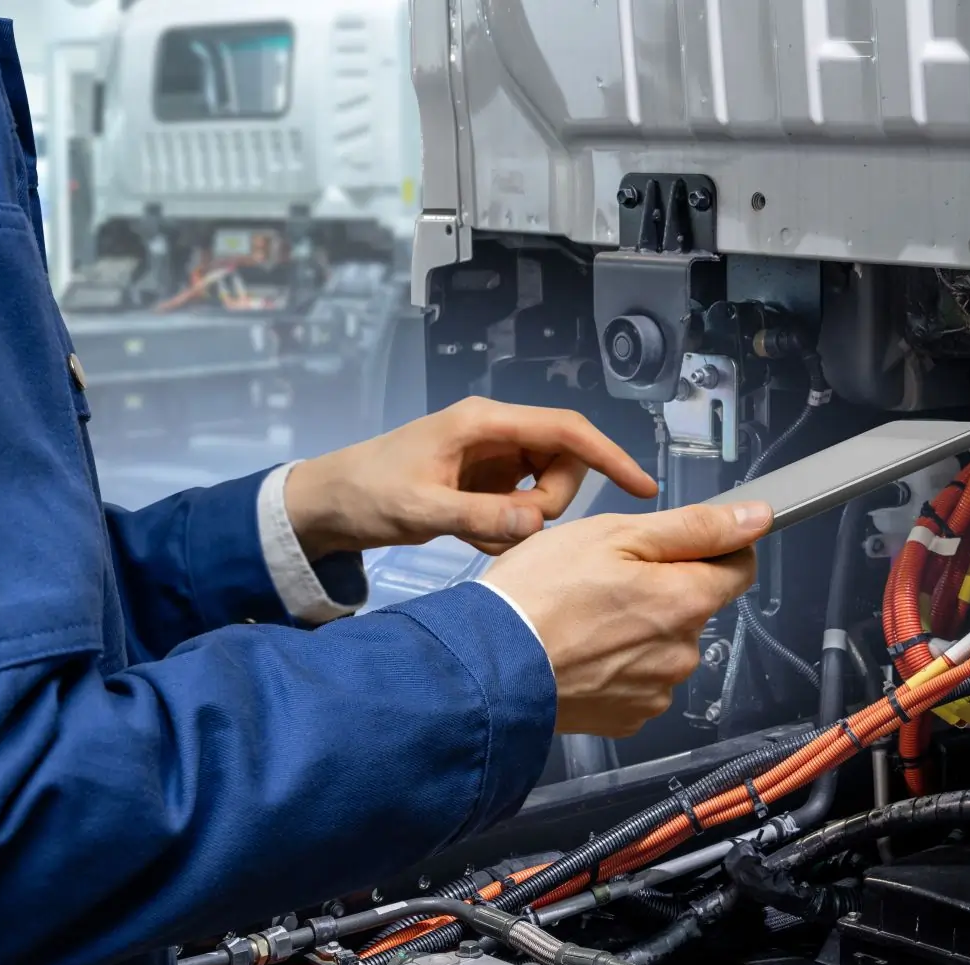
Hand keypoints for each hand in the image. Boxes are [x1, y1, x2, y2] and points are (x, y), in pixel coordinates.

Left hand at [285, 398, 657, 557]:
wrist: (327, 505)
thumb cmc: (365, 494)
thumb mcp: (420, 509)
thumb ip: (480, 517)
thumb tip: (537, 522)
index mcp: (485, 422)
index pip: (566, 430)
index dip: (609, 455)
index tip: (642, 486)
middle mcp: (495, 434)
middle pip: (563, 464)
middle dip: (547, 504)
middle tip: (506, 529)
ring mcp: (493, 459)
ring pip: (546, 490)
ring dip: (525, 521)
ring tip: (478, 536)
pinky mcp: (486, 482)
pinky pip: (523, 507)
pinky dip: (508, 529)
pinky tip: (472, 537)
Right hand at [481, 501, 771, 736]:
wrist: (487, 669)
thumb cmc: (539, 595)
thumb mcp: (614, 534)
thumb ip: (693, 527)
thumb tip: (755, 519)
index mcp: (686, 601)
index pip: (739, 568)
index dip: (717, 547)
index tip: (685, 542)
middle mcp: (682, 652)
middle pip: (694, 607)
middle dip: (662, 589)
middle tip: (605, 579)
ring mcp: (656, 690)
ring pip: (663, 645)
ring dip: (637, 630)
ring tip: (583, 618)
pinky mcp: (628, 716)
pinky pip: (637, 681)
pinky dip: (616, 665)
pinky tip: (580, 652)